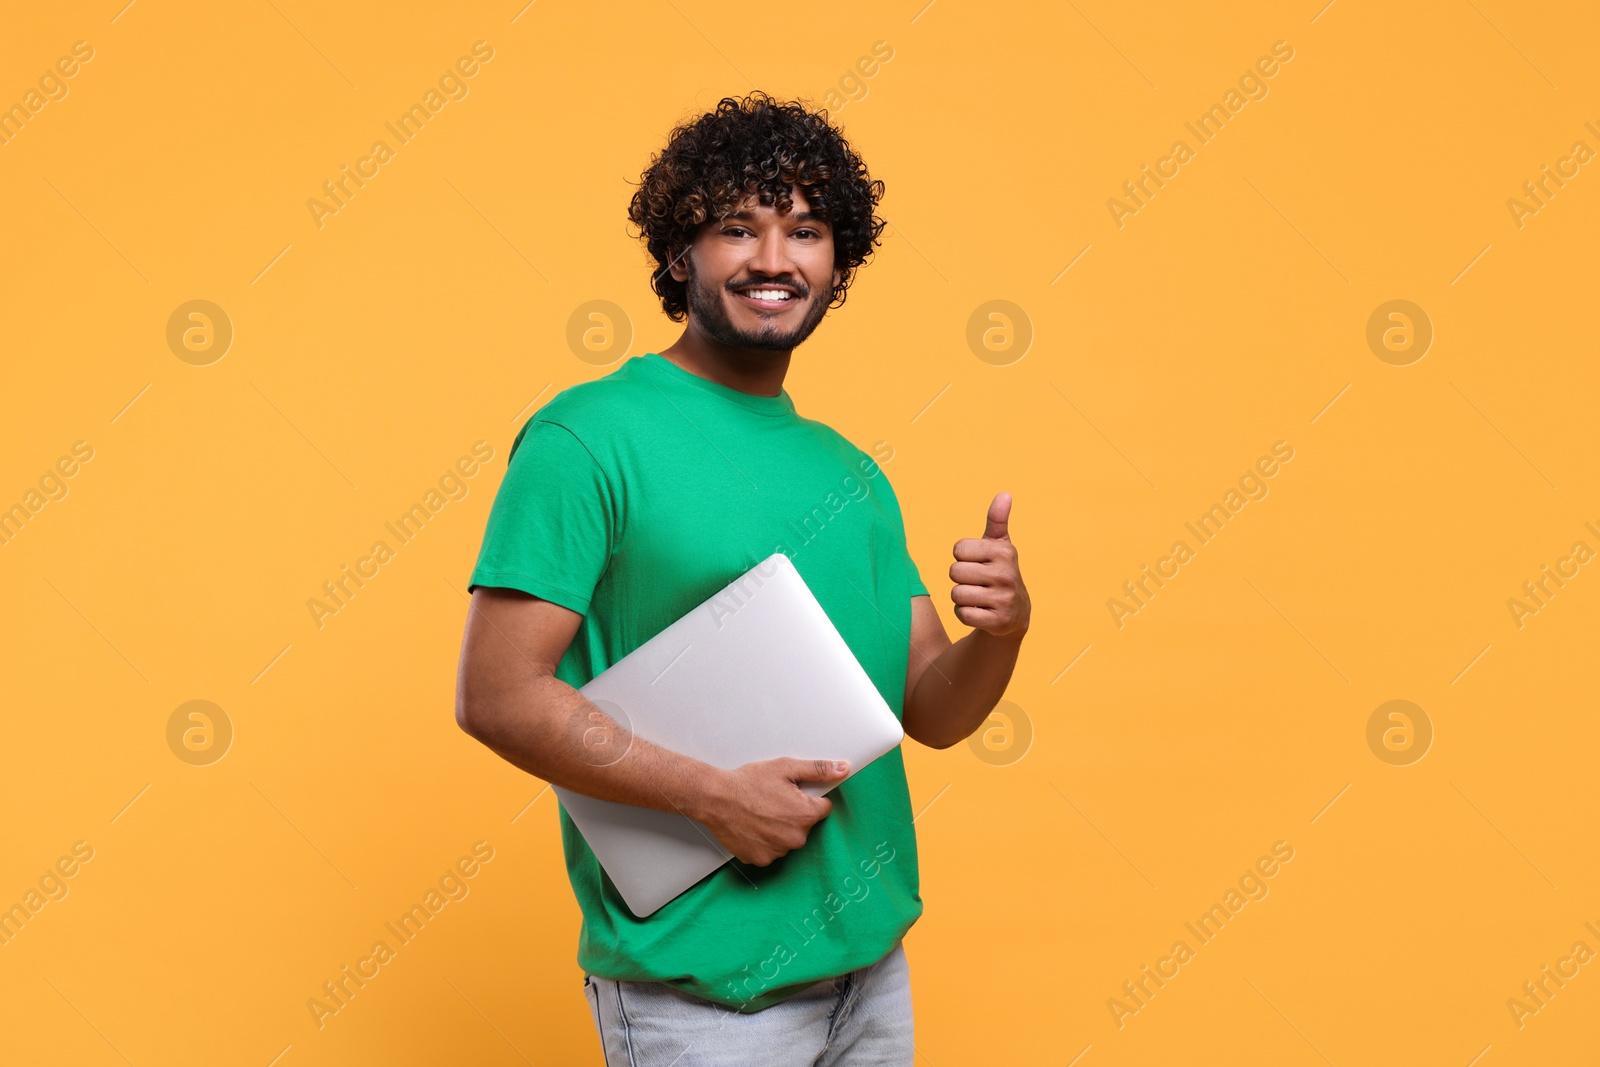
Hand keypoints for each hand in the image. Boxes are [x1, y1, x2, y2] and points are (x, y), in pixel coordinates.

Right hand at [697, 758, 848, 866]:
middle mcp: (795, 839)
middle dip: (794, 815)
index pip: (823, 809)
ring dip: (779, 829)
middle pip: (805, 826)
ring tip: (760, 813)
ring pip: (787, 840)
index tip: (793, 794)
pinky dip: (764, 841)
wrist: (715, 798)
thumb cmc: (748, 782)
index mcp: (806, 815)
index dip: (808, 799)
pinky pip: (770, 851)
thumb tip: (843, 769)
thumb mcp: (786, 767)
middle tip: (773, 801)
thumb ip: (818, 770)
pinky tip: (753, 826)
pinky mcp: (760, 860)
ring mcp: (777, 852)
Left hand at [950, 492, 1030, 637]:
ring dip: (961, 598)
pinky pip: (962, 614)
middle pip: (954, 572)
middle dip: (961, 579)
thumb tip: (1004, 494)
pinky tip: (980, 612)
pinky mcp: (998, 621)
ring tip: (979, 596)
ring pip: (956, 594)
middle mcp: (1006, 574)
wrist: (1015, 613)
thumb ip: (997, 520)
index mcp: (1004, 551)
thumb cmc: (999, 571)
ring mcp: (1004, 599)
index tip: (977, 562)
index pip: (958, 549)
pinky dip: (966, 615)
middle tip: (977, 582)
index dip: (962, 557)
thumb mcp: (999, 545)